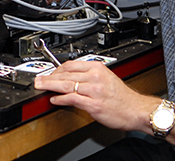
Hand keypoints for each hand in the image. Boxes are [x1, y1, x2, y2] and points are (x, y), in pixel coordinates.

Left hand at [33, 60, 157, 131]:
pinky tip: (54, 99)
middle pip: (66, 73)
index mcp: (98, 68)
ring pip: (67, 85)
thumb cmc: (122, 97)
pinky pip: (72, 99)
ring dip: (51, 86)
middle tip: (38, 79)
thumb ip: (90, 76)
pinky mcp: (93, 104)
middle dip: (49, 76)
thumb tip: (72, 78)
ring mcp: (94, 90)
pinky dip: (61, 99)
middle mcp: (95, 77)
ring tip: (41, 87)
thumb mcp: (107, 78)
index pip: (71, 64)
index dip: (56, 68)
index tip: (48, 72)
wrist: (135, 109)